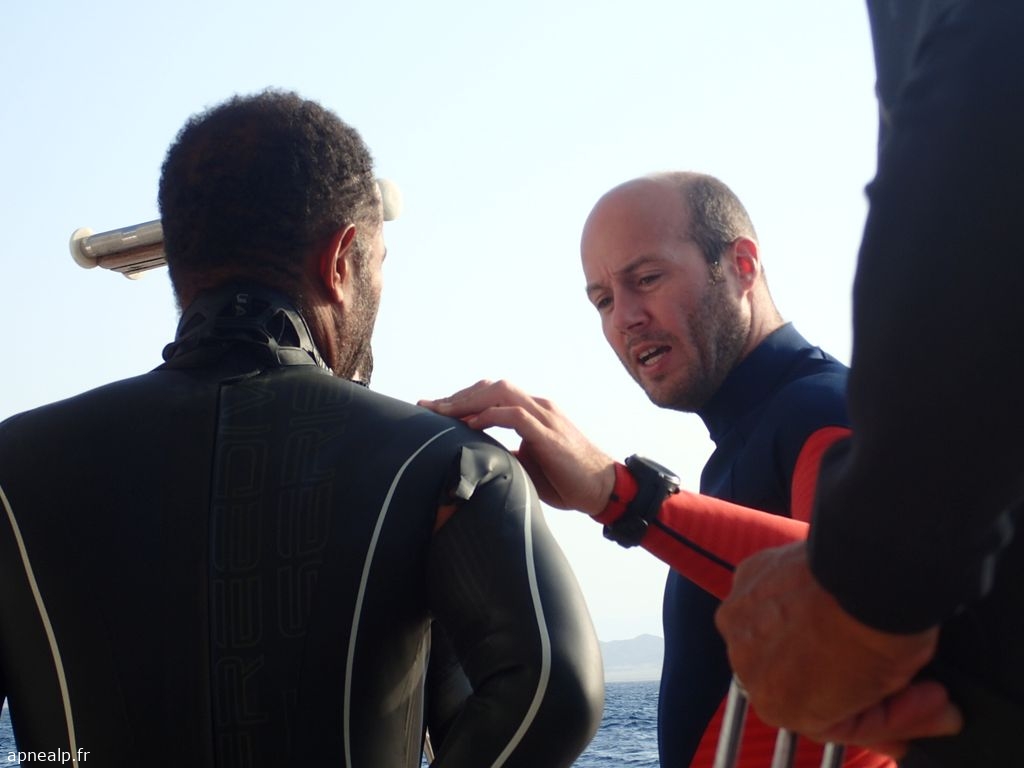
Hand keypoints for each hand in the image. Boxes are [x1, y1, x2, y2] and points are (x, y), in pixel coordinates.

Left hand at [419, 379, 615, 513]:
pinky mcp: (550, 434)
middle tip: (428, 407)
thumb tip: (473, 457)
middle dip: (458, 395)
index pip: (492, 394)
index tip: (433, 408)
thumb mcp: (527, 463)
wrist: (603, 488)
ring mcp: (545, 417)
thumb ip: (504, 453)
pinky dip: (492, 415)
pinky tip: (472, 423)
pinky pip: (517, 416)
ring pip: (502, 393)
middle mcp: (538, 407)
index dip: (462, 398)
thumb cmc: (566, 480)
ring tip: (443, 412)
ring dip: (469, 400)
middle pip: (492, 387)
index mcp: (532, 412)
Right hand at [715, 541, 961, 747]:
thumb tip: (938, 719)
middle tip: (878, 657)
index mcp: (776, 707)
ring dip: (807, 630)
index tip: (902, 696)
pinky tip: (825, 591)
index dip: (869, 707)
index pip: (825, 716)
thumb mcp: (891, 693)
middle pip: (795, 674)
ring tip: (852, 617)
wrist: (868, 577)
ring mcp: (740, 619)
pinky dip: (791, 593)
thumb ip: (894, 716)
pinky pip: (768, 594)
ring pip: (776, 633)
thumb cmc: (879, 638)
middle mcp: (745, 666)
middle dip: (836, 670)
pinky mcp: (745, 577)